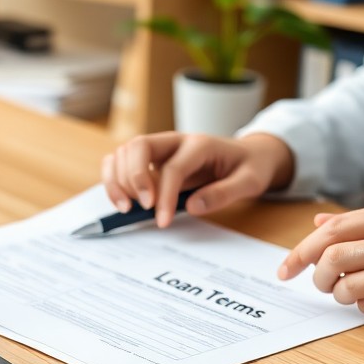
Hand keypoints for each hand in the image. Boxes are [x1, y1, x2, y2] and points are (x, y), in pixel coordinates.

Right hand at [100, 132, 294, 227]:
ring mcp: (162, 148)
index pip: (173, 168)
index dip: (164, 195)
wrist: (250, 154)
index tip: (162, 222)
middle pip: (139, 146)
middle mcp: (176, 141)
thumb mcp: (250, 182)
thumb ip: (224, 193)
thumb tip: (192, 206)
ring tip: (126, 208)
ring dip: (118, 179)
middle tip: (141, 209)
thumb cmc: (250, 167)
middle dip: (133, 178)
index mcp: (200, 145)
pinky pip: (122, 160)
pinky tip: (120, 199)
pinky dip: (113, 177)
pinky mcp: (153, 158)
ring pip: (125, 152)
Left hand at [278, 201, 363, 325]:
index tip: (286, 268)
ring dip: (339, 294)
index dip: (301, 251)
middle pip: (331, 257)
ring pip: (346, 286)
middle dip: (315, 275)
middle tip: (320, 283)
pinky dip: (363, 307)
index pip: (332, 229)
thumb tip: (318, 224)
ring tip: (351, 292)